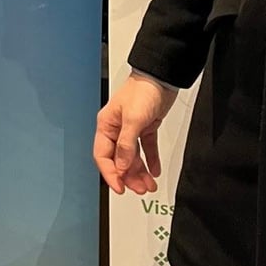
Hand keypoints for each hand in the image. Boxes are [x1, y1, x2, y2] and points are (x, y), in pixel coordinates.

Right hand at [95, 72, 178, 194]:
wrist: (162, 77)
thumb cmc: (143, 90)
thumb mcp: (133, 119)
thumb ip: (126, 145)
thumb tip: (122, 166)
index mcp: (106, 126)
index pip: (103, 156)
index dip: (111, 174)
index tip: (120, 188)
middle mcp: (117, 129)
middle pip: (119, 160)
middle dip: (129, 176)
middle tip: (140, 189)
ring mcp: (131, 129)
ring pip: (133, 157)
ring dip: (140, 172)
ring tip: (149, 185)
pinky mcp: (146, 127)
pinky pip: (146, 148)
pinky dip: (150, 160)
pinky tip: (155, 170)